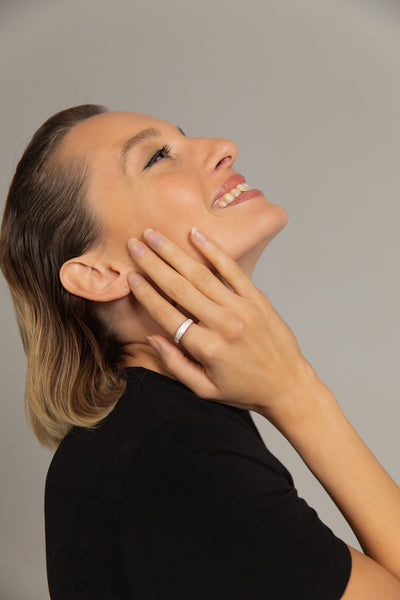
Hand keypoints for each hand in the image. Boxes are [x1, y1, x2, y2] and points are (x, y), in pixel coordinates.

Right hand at [127, 228, 321, 420]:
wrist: (289, 386)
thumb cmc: (245, 390)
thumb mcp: (205, 390)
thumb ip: (176, 364)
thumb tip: (153, 337)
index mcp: (207, 348)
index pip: (167, 315)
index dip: (146, 294)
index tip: (130, 276)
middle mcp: (223, 324)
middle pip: (179, 288)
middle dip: (153, 264)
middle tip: (135, 244)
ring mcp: (242, 308)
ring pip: (201, 275)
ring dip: (175, 253)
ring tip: (155, 236)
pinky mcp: (257, 299)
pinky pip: (232, 270)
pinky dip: (213, 251)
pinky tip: (195, 235)